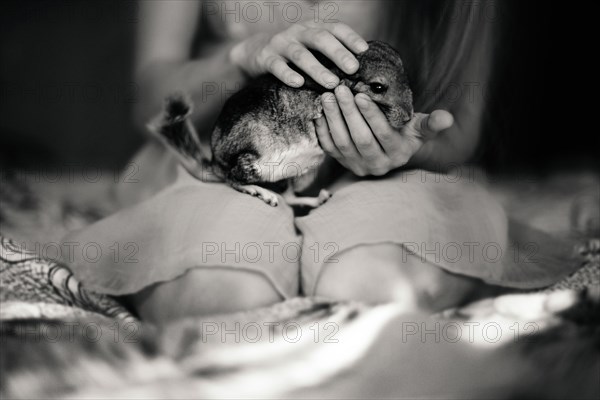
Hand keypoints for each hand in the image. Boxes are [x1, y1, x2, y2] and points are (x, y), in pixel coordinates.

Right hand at [229, 22, 368, 88]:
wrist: (254, 52)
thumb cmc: (293, 54)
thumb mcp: (312, 48)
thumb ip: (331, 55)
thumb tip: (362, 72)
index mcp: (313, 28)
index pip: (335, 28)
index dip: (350, 38)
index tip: (364, 51)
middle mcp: (298, 32)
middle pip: (320, 39)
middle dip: (338, 53)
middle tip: (353, 68)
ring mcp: (281, 43)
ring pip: (301, 54)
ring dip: (317, 68)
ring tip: (332, 83)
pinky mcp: (265, 57)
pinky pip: (277, 66)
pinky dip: (287, 74)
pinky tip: (298, 83)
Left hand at [315, 86, 453, 175]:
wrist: (388, 150)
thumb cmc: (406, 132)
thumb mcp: (420, 127)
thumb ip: (432, 123)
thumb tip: (447, 118)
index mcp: (398, 154)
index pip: (383, 134)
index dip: (371, 115)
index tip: (361, 94)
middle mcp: (377, 165)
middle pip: (360, 138)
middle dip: (348, 113)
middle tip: (339, 89)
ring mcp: (357, 166)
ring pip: (341, 142)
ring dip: (333, 119)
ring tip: (327, 96)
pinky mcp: (341, 163)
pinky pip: (328, 147)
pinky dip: (321, 129)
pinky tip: (318, 110)